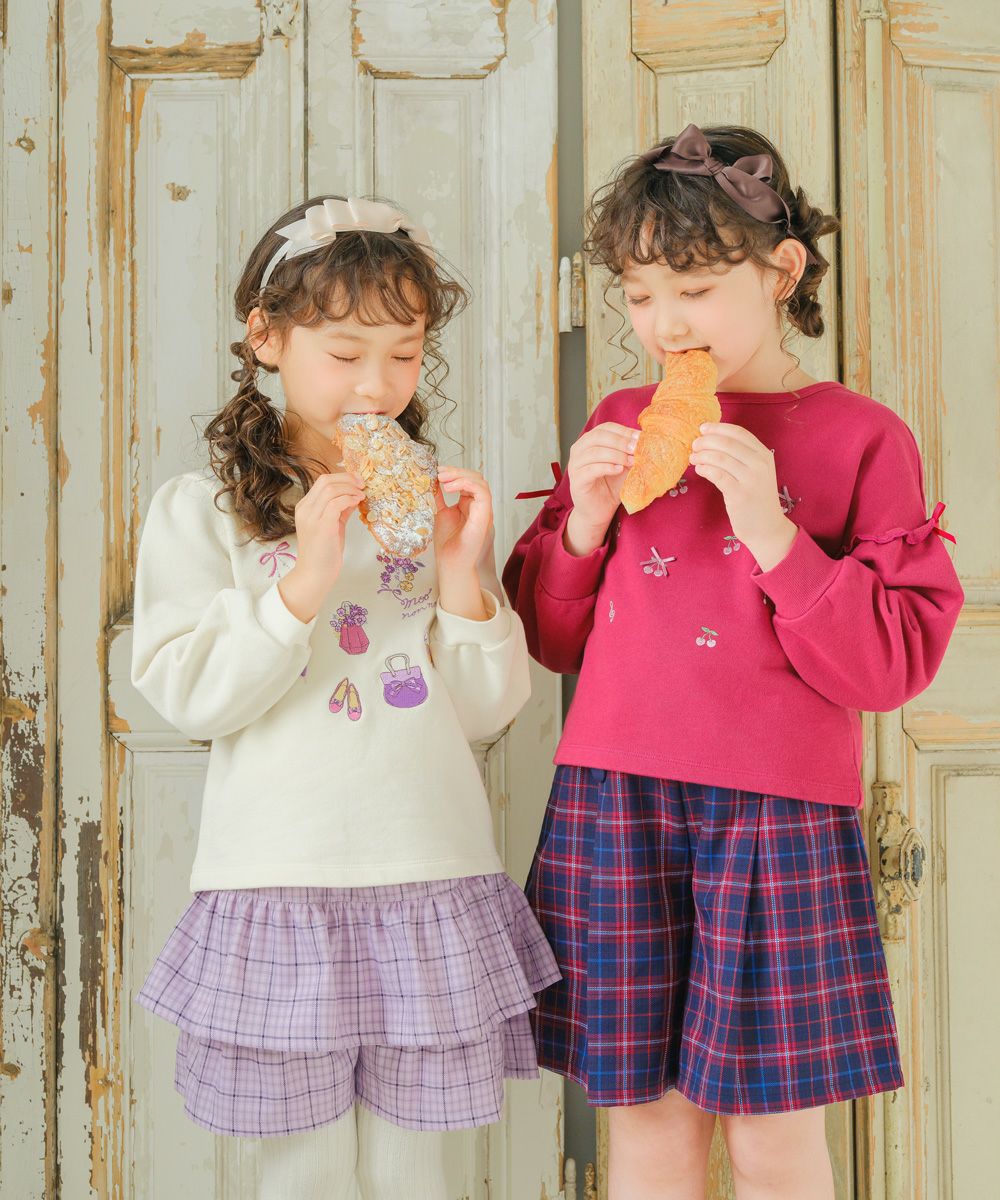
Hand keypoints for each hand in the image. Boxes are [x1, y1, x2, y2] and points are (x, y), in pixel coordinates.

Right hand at [278, 471, 364, 620]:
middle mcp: (305, 509)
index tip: (358, 481)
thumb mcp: (333, 525)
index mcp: (305, 507)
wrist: (315, 574)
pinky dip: (349, 499)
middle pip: (325, 480)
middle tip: (363, 484)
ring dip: (350, 488)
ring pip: (331, 489)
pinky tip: (358, 502)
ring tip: (362, 495)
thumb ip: (341, 509)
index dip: (342, 477)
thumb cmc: (324, 553)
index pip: (322, 481)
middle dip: (347, 478)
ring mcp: (311, 517)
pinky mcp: (321, 526)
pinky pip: (335, 503)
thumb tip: (354, 495)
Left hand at [434, 467, 492, 573]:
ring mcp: (484, 511)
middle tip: (439, 473)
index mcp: (470, 505)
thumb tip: (433, 482)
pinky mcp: (484, 515)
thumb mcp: (441, 513)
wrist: (450, 562)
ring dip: (460, 476)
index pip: (469, 481)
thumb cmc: (448, 544)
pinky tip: (450, 488)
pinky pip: (482, 492)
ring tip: (442, 479)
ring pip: (480, 482)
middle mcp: (479, 506)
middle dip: (457, 471)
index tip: (438, 472)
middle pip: (476, 478)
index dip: (455, 473)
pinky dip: (466, 484)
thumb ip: (440, 498)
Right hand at [564, 422, 637, 554]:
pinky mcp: (576, 481)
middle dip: (620, 441)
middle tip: (636, 448)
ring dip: (616, 454)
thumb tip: (647, 441)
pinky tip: (619, 470)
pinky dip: (607, 467)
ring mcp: (575, 465)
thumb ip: (630, 453)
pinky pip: (591, 470)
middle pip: (598, 436)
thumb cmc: (611, 486)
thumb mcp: (624, 465)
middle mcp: (579, 450)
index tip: (640, 438)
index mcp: (589, 441)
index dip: (623, 431)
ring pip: (594, 452)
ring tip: (631, 461)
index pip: (605, 428)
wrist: (599, 511)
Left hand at [689, 422, 797, 569]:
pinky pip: (716, 475)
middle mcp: (760, 464)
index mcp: (764, 454)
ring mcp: (750, 479)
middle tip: (694, 445)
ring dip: (701, 455)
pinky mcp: (739, 494)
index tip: (703, 428)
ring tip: (693, 458)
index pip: (739, 432)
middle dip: (706, 441)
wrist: (767, 527)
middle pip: (726, 443)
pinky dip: (704, 469)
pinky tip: (699, 470)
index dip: (718, 428)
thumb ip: (740, 456)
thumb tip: (711, 439)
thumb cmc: (756, 497)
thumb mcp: (756, 472)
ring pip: (719, 458)